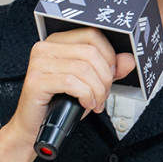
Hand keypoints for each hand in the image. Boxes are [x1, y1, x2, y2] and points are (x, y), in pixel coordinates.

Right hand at [7, 27, 135, 148]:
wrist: (34, 127)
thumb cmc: (59, 104)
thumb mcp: (89, 84)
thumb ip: (109, 70)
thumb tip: (128, 59)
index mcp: (58, 41)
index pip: (92, 35)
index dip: (109, 56)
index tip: (110, 75)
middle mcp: (45, 47)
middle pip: (90, 52)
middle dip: (105, 77)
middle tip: (103, 94)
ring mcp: (38, 63)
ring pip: (83, 68)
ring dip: (97, 90)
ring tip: (95, 102)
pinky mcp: (36, 81)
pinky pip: (71, 83)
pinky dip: (85, 96)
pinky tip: (85, 104)